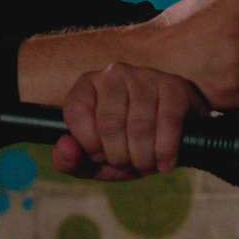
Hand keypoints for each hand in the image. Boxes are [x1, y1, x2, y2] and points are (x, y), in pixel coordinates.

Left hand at [51, 63, 207, 181]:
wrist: (174, 138)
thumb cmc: (128, 147)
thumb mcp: (94, 161)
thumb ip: (69, 160)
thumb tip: (64, 146)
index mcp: (87, 85)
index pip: (76, 112)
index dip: (90, 145)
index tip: (102, 155)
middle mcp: (114, 74)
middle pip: (109, 124)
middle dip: (119, 158)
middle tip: (129, 164)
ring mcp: (145, 76)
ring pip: (139, 127)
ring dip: (144, 158)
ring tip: (147, 164)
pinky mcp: (174, 86)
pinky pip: (168, 122)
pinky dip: (166, 152)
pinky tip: (165, 163)